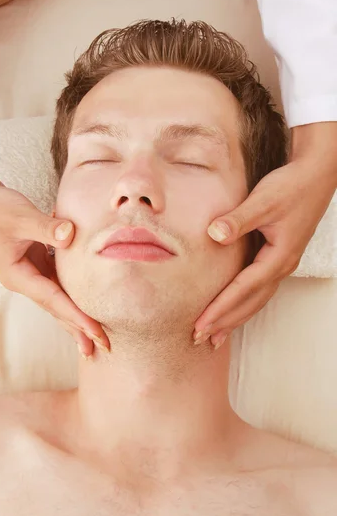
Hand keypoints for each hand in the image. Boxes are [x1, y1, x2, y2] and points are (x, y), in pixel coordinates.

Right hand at [0, 149, 108, 357]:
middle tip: (104, 348)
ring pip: (58, 300)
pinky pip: (58, 284)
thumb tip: (71, 235)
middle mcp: (24, 279)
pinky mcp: (36, 261)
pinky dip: (72, 295)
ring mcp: (30, 272)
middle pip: (56, 309)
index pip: (54, 301)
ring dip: (76, 317)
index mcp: (17, 275)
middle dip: (79, 329)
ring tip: (96, 337)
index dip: (77, 317)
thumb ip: (46, 227)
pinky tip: (86, 304)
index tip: (97, 332)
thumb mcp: (22, 216)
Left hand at [193, 122, 336, 347]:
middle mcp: (282, 266)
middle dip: (225, 323)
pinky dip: (244, 304)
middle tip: (199, 340)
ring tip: (215, 337)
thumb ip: (237, 219)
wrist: (316, 175)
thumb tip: (213, 235)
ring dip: (235, 318)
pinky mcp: (279, 257)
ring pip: (256, 300)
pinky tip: (233, 310)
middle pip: (250, 303)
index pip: (242, 290)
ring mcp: (282, 264)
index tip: (199, 325)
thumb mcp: (263, 201)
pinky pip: (259, 289)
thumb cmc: (290, 186)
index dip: (219, 309)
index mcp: (278, 257)